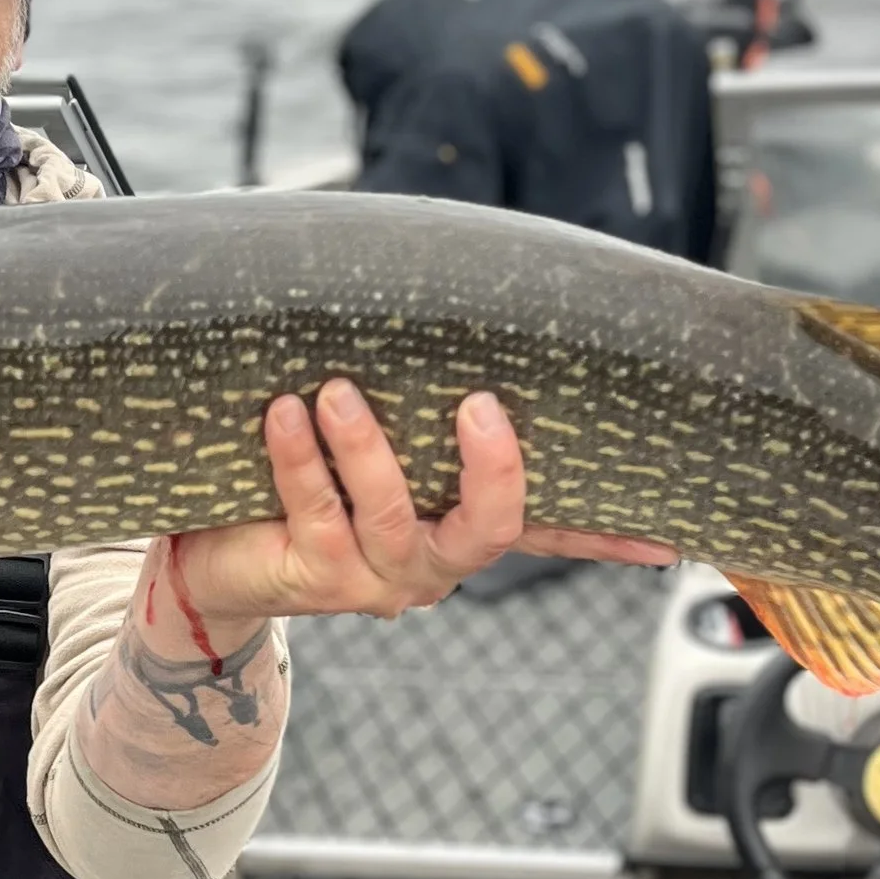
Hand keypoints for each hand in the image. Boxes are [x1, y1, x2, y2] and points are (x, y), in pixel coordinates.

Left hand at [170, 383, 674, 629]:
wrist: (211, 555)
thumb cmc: (303, 477)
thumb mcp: (376, 439)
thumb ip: (417, 398)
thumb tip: (455, 303)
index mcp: (458, 527)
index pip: (547, 531)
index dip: (606, 537)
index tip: (669, 537)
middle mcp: (430, 562)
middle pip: (491, 532)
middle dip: (491, 471)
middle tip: (477, 405)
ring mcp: (374, 574)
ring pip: (393, 517)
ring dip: (367, 450)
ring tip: (336, 392)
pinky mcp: (312, 575)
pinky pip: (314, 511)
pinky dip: (300, 458)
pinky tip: (283, 412)